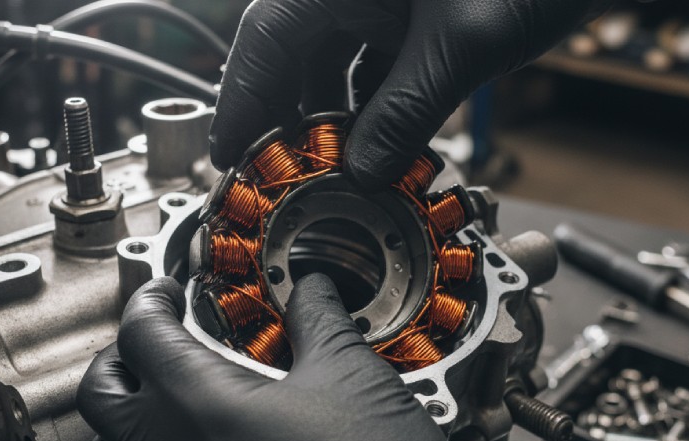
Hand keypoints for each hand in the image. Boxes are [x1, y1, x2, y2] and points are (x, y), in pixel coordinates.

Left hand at [77, 274, 465, 440]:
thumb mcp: (351, 376)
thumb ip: (318, 321)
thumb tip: (310, 289)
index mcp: (199, 405)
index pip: (141, 333)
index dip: (152, 300)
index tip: (169, 293)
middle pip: (99, 394)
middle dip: (121, 355)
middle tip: (156, 340)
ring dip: (120, 424)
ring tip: (157, 408)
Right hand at [209, 0, 607, 188]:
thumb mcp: (460, 46)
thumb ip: (405, 113)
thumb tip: (364, 172)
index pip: (264, 40)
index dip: (240, 104)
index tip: (227, 156)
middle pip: (293, 56)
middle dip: (290, 120)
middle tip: (283, 176)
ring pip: (332, 63)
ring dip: (334, 118)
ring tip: (333, 170)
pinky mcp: (407, 13)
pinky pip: (372, 64)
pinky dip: (372, 105)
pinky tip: (377, 143)